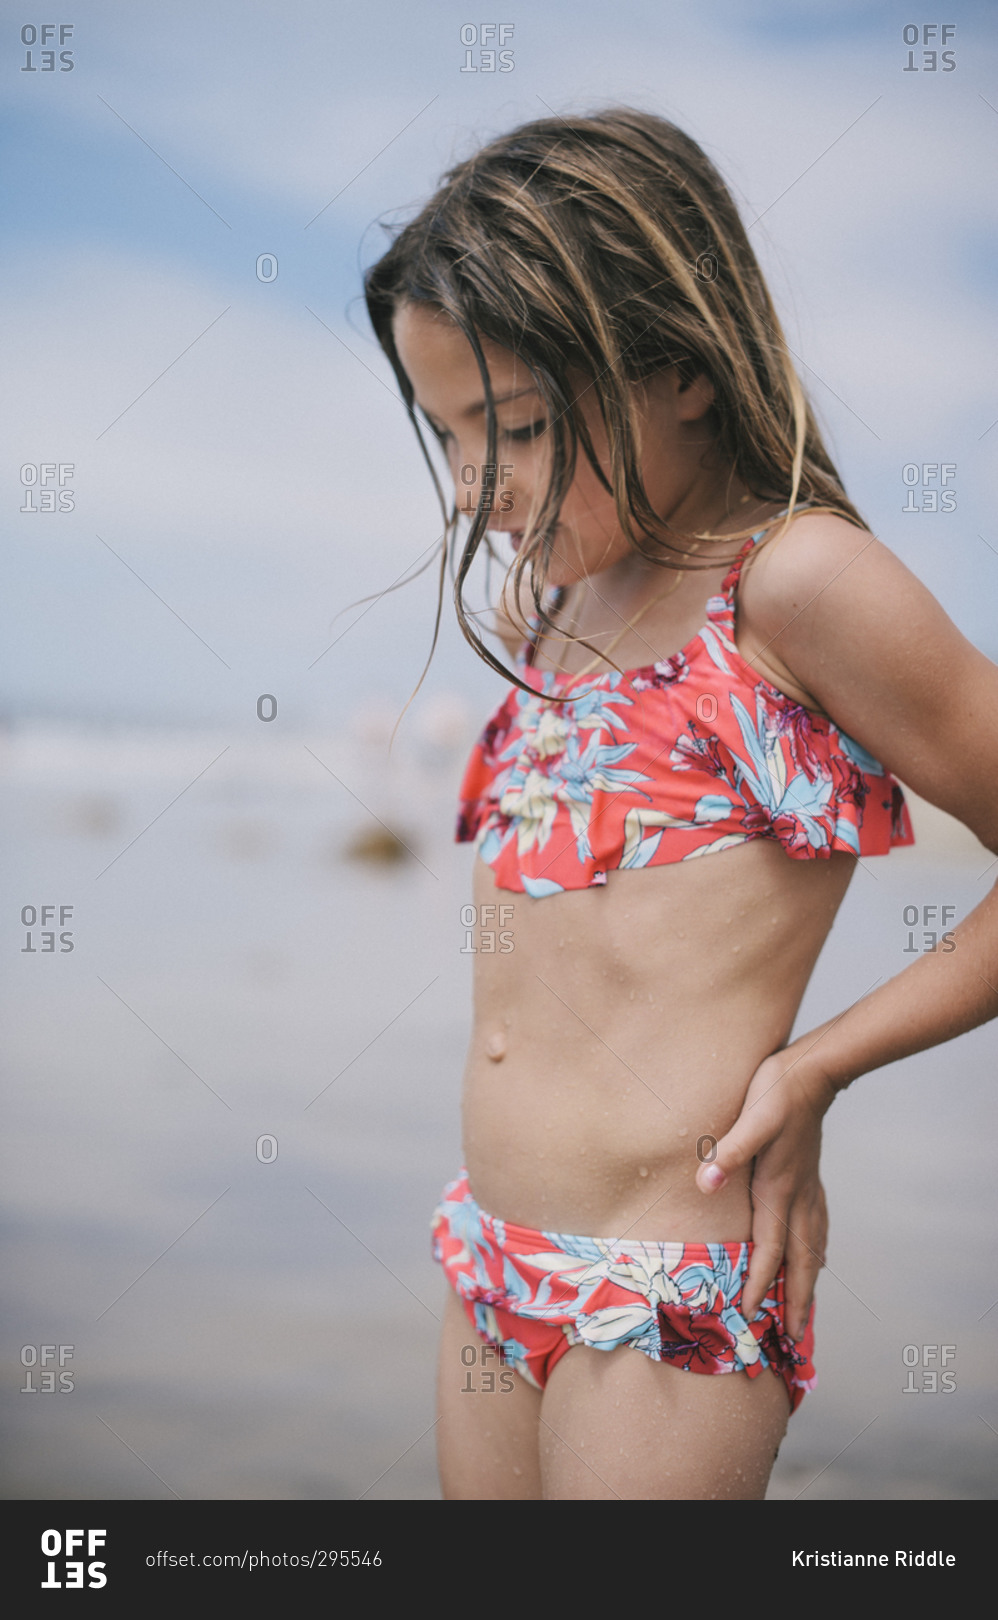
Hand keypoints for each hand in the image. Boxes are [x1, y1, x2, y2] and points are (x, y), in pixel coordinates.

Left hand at [695, 1042, 839, 1340]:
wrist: (811, 1071)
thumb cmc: (776, 1093)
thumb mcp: (750, 1118)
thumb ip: (728, 1152)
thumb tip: (705, 1183)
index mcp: (778, 1188)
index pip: (770, 1249)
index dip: (760, 1283)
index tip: (752, 1315)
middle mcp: (797, 1196)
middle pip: (801, 1261)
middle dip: (797, 1302)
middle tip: (796, 1339)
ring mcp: (808, 1188)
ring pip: (813, 1247)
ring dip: (809, 1282)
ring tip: (807, 1309)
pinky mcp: (810, 1177)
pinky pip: (817, 1227)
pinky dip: (816, 1251)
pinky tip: (816, 1255)